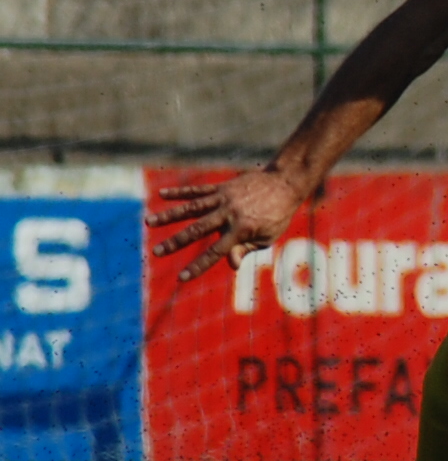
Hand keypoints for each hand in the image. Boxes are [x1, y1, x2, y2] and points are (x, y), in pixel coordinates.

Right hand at [146, 170, 304, 281]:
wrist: (286, 183)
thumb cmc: (278, 215)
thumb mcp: (268, 237)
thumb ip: (246, 249)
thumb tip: (231, 265)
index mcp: (242, 229)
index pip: (216, 252)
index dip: (198, 266)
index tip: (181, 278)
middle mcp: (229, 214)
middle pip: (198, 230)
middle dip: (175, 242)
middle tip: (156, 252)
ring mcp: (224, 199)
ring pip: (192, 207)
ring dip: (169, 215)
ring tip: (148, 222)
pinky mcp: (222, 187)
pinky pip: (198, 190)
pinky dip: (179, 192)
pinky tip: (161, 194)